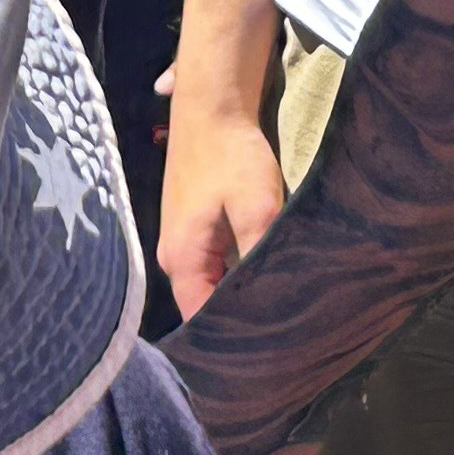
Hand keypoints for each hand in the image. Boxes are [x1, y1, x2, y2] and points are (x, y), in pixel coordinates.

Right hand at [156, 102, 288, 319]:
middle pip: (202, 303)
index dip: (231, 335)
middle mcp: (172, 257)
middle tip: (281, 329)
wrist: (213, 107)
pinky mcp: (189, 226)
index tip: (267, 347)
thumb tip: (269, 300)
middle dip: (237, 316)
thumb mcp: (257, 207)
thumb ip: (258, 256)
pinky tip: (261, 273)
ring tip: (276, 305)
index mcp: (182, 259)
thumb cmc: (233, 156)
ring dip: (236, 291)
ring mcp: (178, 240)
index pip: (200, 318)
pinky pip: (210, 264)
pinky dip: (232, 271)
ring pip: (208, 283)